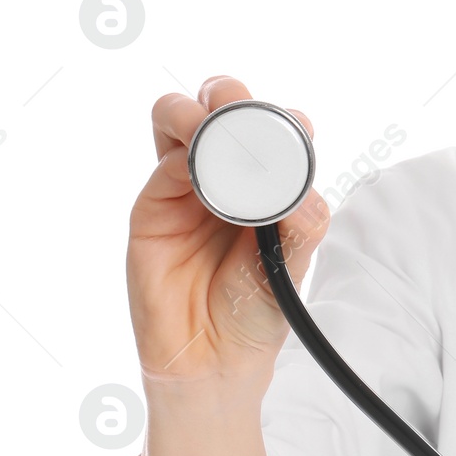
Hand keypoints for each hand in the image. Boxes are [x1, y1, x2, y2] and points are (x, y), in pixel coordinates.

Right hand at [128, 76, 329, 389]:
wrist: (214, 357)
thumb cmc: (257, 308)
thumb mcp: (293, 262)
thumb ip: (300, 220)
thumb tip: (297, 186)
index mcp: (269, 183)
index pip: (277, 128)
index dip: (284, 120)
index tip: (295, 133)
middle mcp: (228, 176)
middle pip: (224, 109)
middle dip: (233, 97)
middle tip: (242, 114)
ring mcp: (187, 185)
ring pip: (179, 118)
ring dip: (195, 111)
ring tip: (209, 130)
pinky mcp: (154, 205)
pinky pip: (163, 163)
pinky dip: (180, 154)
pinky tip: (195, 168)